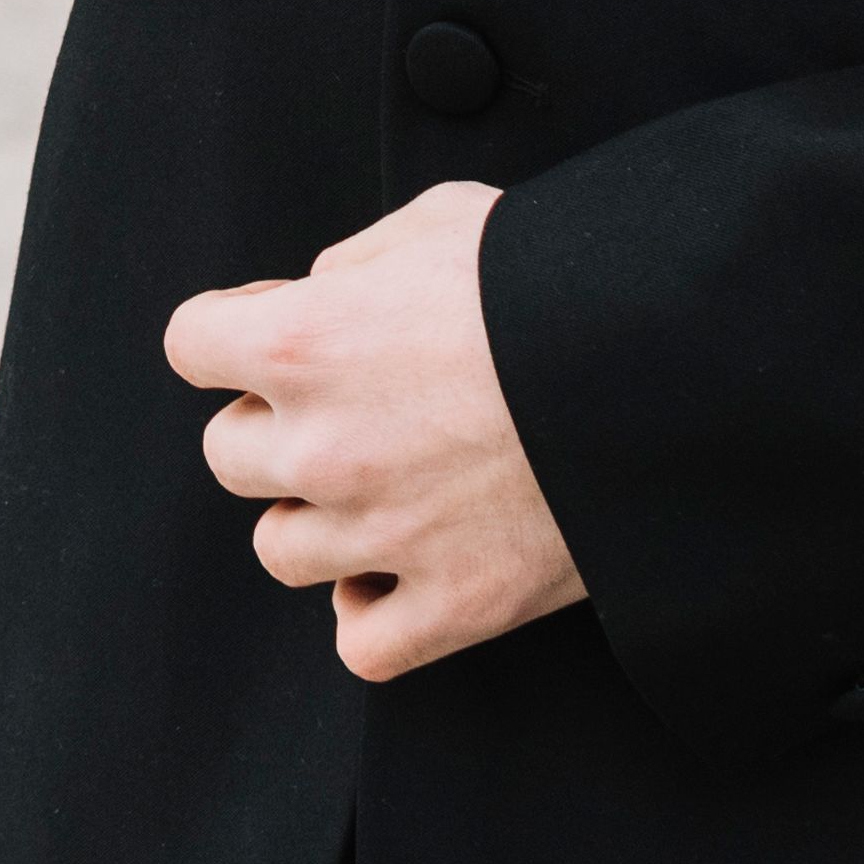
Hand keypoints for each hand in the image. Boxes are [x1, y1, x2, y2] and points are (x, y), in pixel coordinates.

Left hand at [165, 181, 585, 684]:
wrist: (673, 372)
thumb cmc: (564, 285)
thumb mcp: (446, 220)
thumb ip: (357, 261)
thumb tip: (320, 296)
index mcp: (306, 341)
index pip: (190, 345)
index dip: (230, 337)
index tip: (275, 337)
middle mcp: (325, 446)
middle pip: (226, 455)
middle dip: (274, 427)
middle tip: (348, 409)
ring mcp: (384, 536)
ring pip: (279, 550)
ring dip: (317, 519)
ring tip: (382, 487)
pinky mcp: (455, 606)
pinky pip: (361, 642)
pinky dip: (373, 613)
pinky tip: (404, 570)